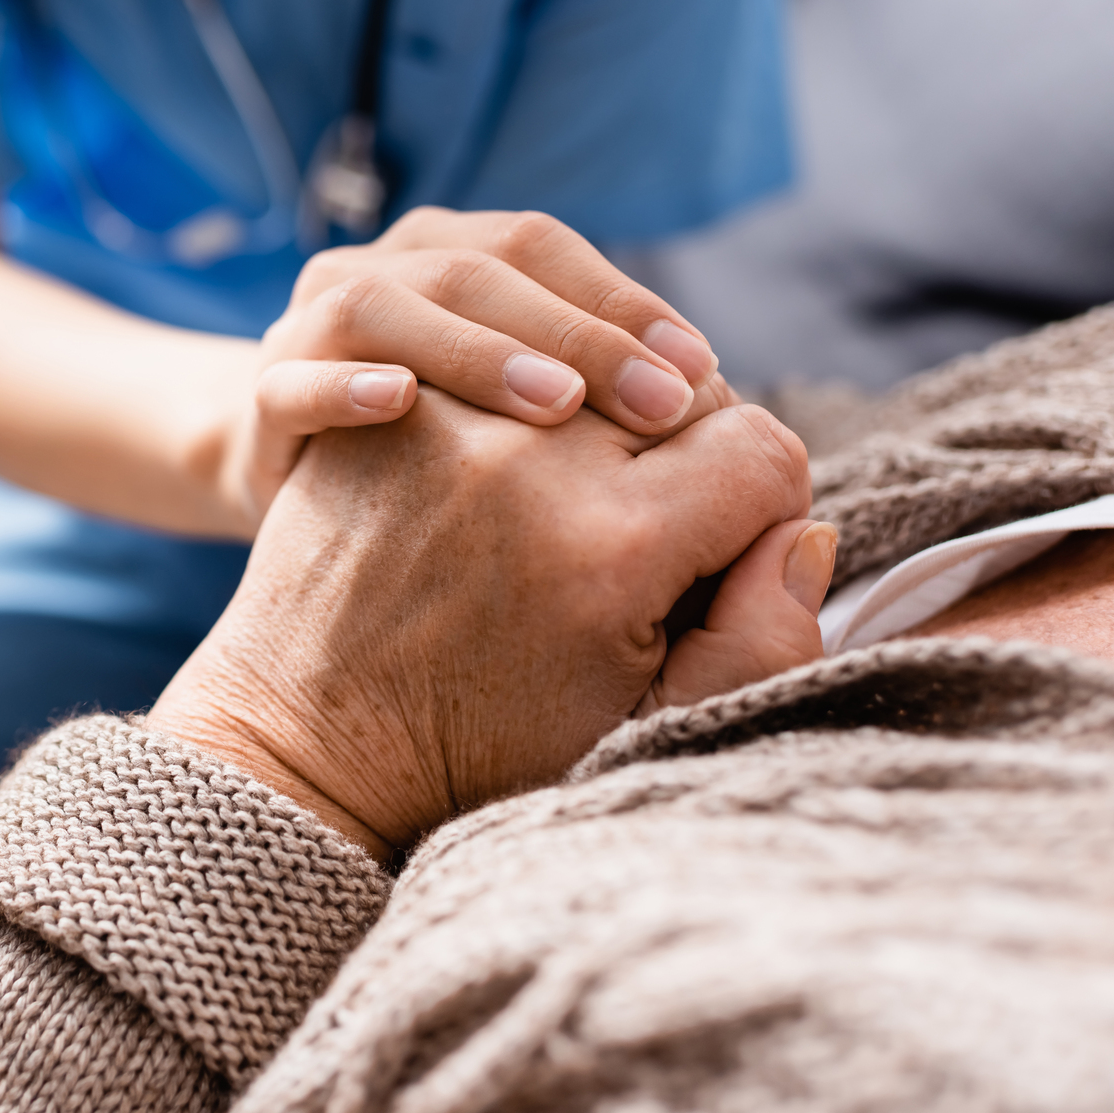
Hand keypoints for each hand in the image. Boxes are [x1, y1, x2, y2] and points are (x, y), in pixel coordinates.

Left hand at [149, 388, 824, 860]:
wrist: (307, 740)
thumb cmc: (484, 751)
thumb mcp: (643, 730)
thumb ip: (762, 638)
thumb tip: (806, 533)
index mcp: (611, 546)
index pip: (762, 449)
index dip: (762, 506)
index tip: (717, 553)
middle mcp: (531, 460)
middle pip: (681, 392)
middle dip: (684, 457)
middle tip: (635, 534)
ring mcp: (446, 418)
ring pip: (590, 364)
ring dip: (603, 416)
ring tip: (569, 498)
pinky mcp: (384, 407)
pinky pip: (497, 361)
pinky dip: (518, 402)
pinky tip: (501, 471)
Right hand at [209, 208, 730, 531]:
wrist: (292, 493)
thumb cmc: (436, 460)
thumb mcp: (515, 411)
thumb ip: (589, 384)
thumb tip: (713, 390)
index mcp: (446, 252)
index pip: (540, 246)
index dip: (622, 300)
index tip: (702, 373)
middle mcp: (379, 270)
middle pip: (475, 270)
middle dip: (576, 333)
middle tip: (662, 405)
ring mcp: (310, 328)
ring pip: (384, 307)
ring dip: (475, 351)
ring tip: (555, 410)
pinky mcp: (266, 397)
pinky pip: (294, 382)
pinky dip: (345, 388)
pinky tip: (401, 407)